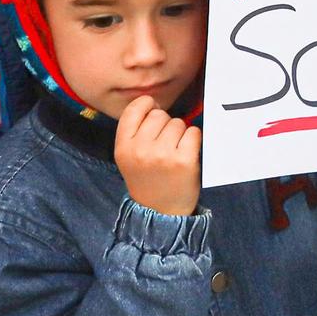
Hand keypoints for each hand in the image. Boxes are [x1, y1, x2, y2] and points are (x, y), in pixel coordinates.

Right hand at [114, 95, 202, 215]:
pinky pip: (194, 132)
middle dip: (165, 124)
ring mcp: (162, 155)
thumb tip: (154, 103)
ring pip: (178, 122)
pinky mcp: (184, 160)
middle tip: (165, 144)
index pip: (134, 109)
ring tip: (174, 152)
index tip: (153, 111)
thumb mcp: (129, 156)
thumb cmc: (147, 178)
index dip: (147, 105)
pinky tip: (187, 154)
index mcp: (122, 147)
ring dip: (180, 133)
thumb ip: (135, 131)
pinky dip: (194, 140)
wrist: (160, 212)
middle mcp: (140, 150)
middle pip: (159, 115)